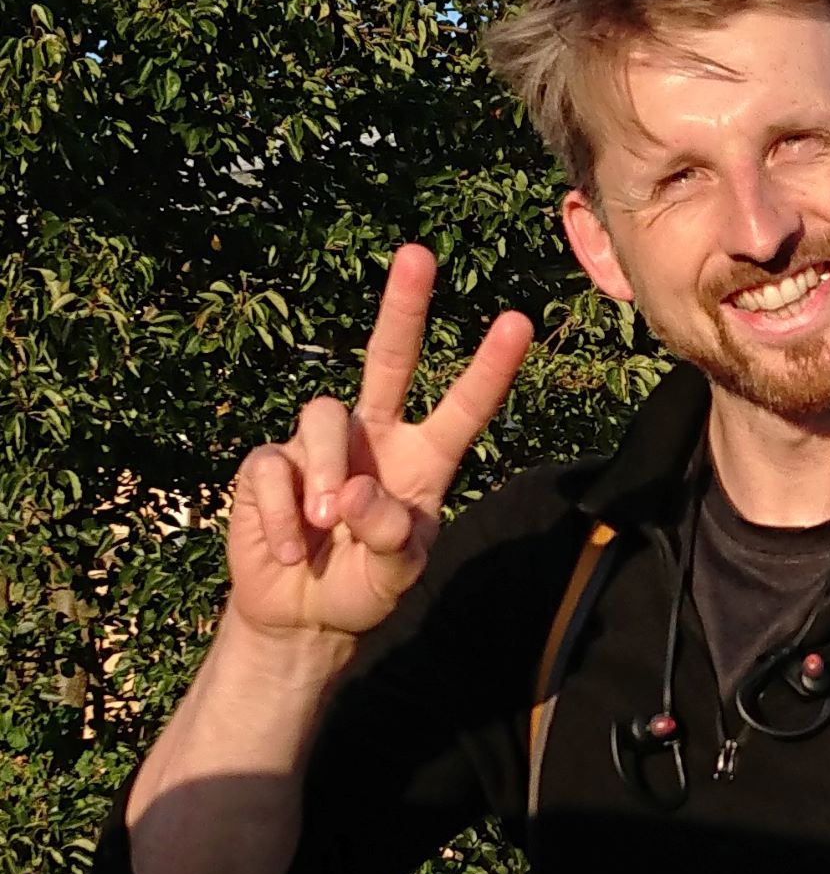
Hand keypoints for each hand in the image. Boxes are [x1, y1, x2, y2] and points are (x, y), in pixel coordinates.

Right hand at [227, 244, 531, 637]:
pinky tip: (290, 550)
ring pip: (321, 416)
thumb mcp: (394, 575)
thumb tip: (352, 490)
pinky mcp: (267, 466)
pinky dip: (281, 514)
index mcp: (421, 460)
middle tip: (418, 255)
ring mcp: (316, 446)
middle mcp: (372, 438)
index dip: (488, 370)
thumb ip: (390, 538)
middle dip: (403, 307)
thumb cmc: (363, 586)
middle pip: (388, 359)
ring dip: (323, 471)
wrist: (302, 619)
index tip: (518, 323)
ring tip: (325, 523)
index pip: (461, 408)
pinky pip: (272, 467)